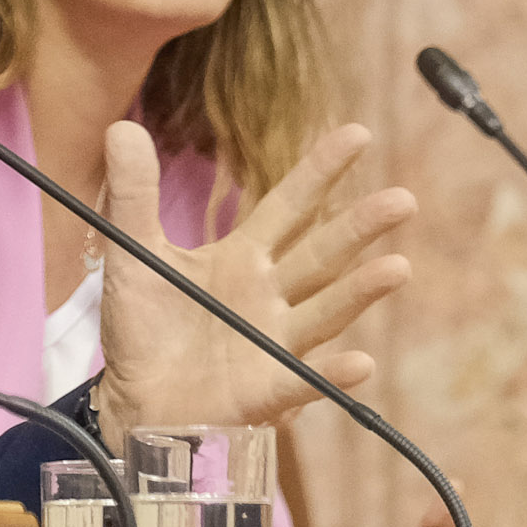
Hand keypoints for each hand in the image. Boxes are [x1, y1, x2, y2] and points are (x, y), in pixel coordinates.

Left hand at [94, 122, 412, 444]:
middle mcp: (269, 296)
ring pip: (324, 312)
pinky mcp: (264, 390)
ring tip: (398, 268)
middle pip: (321, 255)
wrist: (133, 400)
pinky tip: (361, 363)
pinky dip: (330, 375)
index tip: (358, 134)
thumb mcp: (133, 253)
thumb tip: (124, 126)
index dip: (321, 171)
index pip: (289, 206)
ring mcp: (273, 343)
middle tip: (403, 200)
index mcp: (243, 258)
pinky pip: (302, 381)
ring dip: (360, 292)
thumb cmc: (144, 328)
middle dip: (360, 227)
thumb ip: (133, 194)